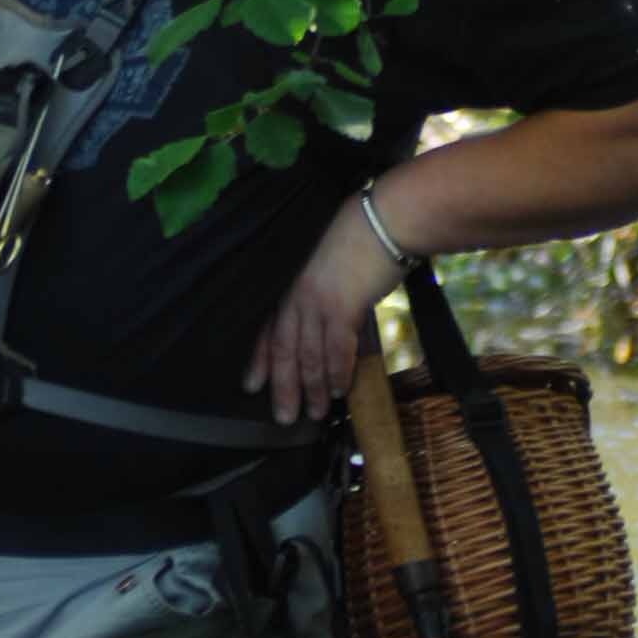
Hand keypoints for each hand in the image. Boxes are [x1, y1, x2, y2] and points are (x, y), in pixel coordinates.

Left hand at [244, 195, 401, 428]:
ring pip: (308, 355)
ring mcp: (318, 301)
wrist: (385, 219)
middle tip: (284, 418)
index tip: (252, 384)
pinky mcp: (343, 306)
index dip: (260, 359)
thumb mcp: (329, 263)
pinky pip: (335, 348)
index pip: (268, 328)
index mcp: (291, 284)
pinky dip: (336, 372)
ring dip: (312, 388)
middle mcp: (298, 295)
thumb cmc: (362, 235)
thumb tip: (332, 319)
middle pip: (284, 349)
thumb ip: (323, 292)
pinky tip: (338, 390)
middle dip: (283, 386)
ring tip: (315, 412)